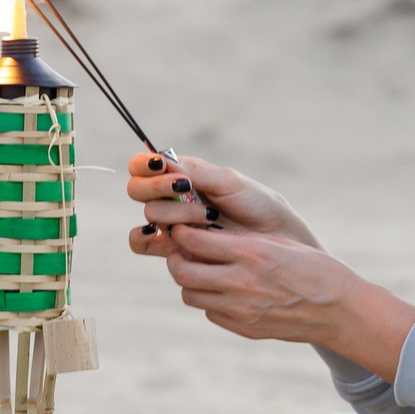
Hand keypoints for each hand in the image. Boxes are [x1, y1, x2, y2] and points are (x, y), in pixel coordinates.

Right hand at [124, 151, 318, 255]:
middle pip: (138, 189)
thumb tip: (163, 162)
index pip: (144, 166)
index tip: (161, 167)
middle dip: (159, 187)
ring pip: (148, 215)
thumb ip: (196, 172)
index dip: (144, 165)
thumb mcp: (230, 182)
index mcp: (184, 176)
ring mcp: (172, 225)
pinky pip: (143, 244)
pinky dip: (148, 238)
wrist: (276, 241)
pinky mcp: (174, 251)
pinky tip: (174, 236)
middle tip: (186, 189)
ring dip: (175, 213)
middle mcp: (172, 199)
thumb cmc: (258, 206)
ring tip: (209, 217)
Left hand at [151, 224, 414, 379]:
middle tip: (183, 252)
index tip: (182, 230)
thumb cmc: (315, 269)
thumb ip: (242, 240)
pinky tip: (225, 292)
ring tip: (204, 272)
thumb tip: (207, 234)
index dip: (182, 233)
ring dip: (191, 282)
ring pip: (190, 295)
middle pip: (183, 271)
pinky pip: (210, 312)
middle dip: (177, 258)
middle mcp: (240, 283)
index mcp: (251, 253)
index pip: (195, 240)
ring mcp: (240, 310)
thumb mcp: (280, 243)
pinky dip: (210, 301)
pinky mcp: (244, 328)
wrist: (339, 311)